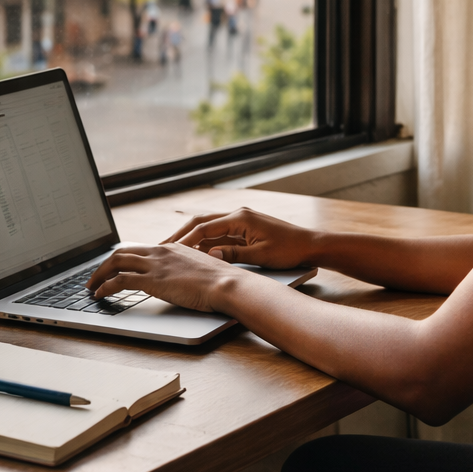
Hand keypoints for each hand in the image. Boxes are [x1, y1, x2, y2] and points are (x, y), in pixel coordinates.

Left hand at [87, 244, 247, 312]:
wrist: (226, 284)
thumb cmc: (220, 282)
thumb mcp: (201, 270)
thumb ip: (186, 271)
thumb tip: (182, 280)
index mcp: (172, 248)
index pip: (140, 250)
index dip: (124, 259)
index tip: (115, 268)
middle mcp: (160, 252)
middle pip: (123, 252)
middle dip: (105, 264)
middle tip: (95, 276)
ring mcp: (155, 265)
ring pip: (116, 262)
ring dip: (99, 274)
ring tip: (91, 286)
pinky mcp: (152, 280)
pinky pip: (120, 280)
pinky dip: (105, 286)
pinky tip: (99, 295)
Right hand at [163, 207, 317, 267]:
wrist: (311, 245)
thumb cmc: (290, 250)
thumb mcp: (261, 256)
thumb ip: (234, 255)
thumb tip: (209, 256)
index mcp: (240, 218)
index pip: (204, 227)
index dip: (185, 239)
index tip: (169, 250)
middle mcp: (238, 215)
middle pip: (201, 222)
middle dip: (181, 234)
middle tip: (161, 247)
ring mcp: (241, 221)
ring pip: (208, 228)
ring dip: (191, 238)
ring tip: (172, 251)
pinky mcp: (245, 229)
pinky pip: (219, 234)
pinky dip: (205, 243)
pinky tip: (195, 254)